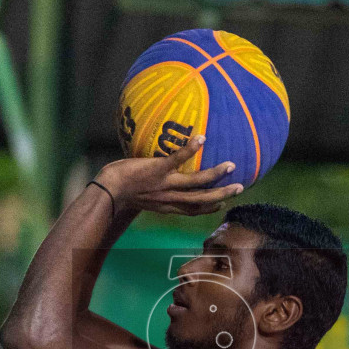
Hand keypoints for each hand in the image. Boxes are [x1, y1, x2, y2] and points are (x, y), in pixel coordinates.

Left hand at [94, 137, 243, 215]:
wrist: (107, 191)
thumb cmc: (120, 191)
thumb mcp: (140, 196)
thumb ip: (151, 192)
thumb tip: (153, 181)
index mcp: (167, 205)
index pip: (193, 210)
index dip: (209, 208)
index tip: (222, 204)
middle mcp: (170, 198)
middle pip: (202, 200)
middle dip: (222, 194)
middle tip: (240, 188)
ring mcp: (165, 184)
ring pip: (197, 182)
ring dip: (216, 174)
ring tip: (231, 166)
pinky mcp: (158, 170)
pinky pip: (178, 159)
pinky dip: (190, 150)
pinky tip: (202, 138)